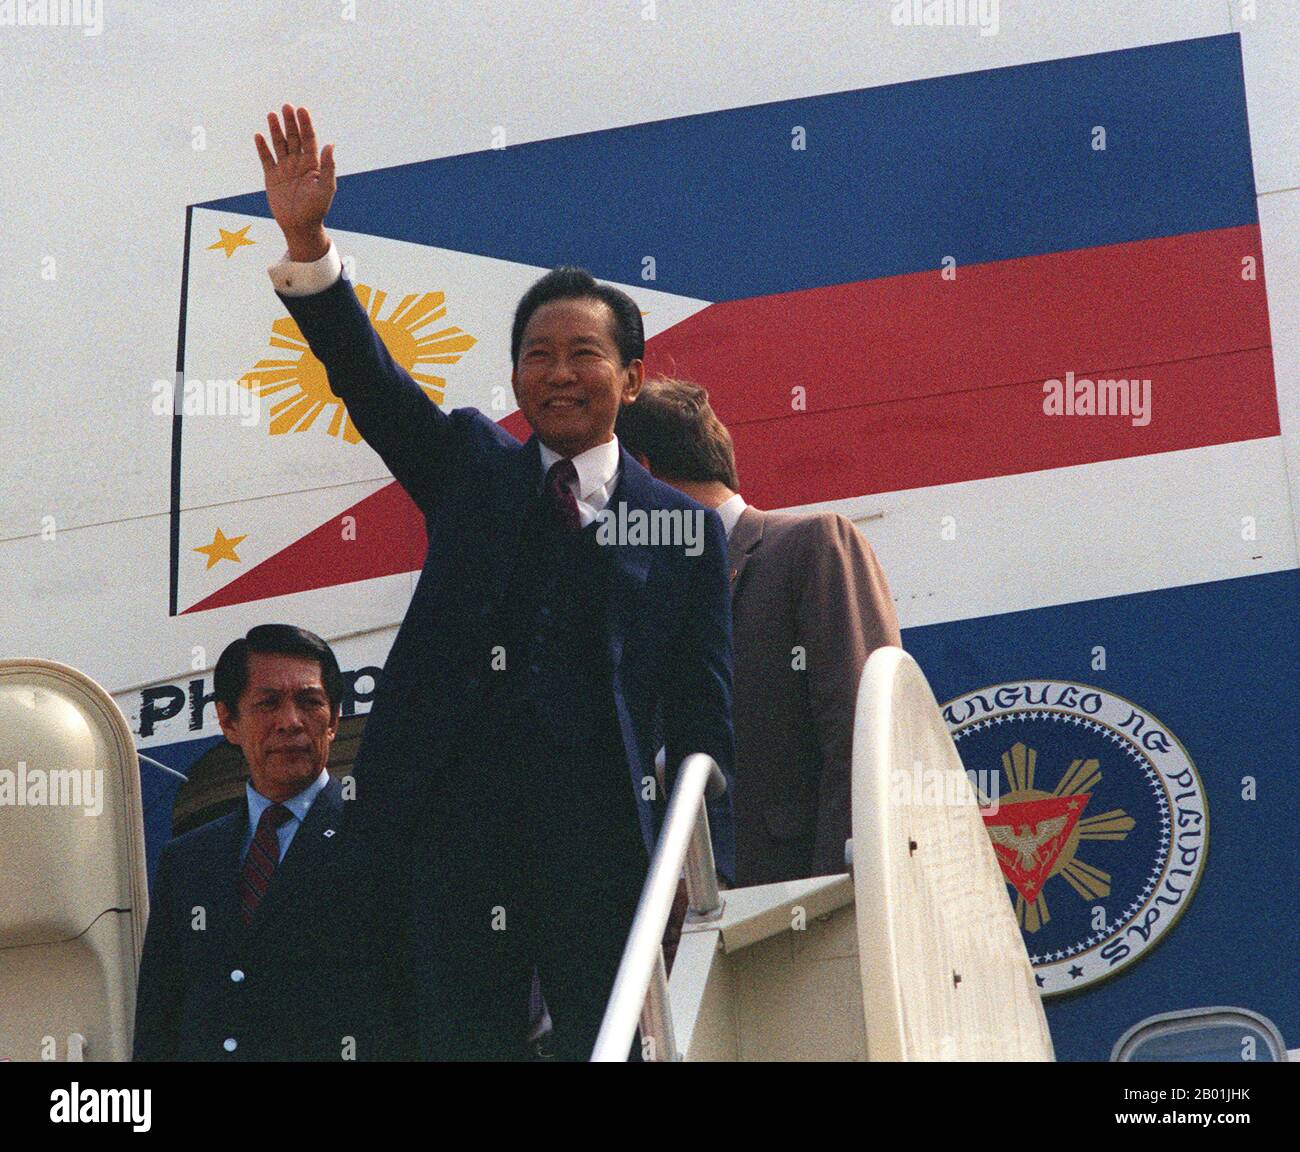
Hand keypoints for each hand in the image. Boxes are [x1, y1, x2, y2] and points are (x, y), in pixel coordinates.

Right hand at [254, 104, 335, 260]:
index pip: (309, 139)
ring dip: (276, 129)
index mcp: (313, 164)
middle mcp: (298, 163)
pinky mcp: (272, 177)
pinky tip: (259, 135)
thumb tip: (330, 145)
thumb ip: (328, 167)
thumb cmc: (316, 209)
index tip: (302, 110)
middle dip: (290, 122)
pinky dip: (262, 148)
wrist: (300, 227)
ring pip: (279, 144)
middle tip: (286, 106)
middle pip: (293, 138)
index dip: (306, 124)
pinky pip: (266, 159)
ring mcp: (284, 169)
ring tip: (272, 114)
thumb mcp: (326, 188)